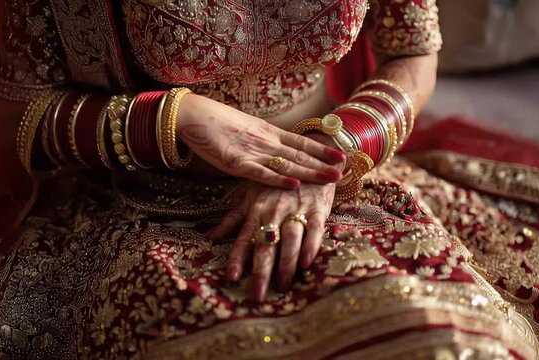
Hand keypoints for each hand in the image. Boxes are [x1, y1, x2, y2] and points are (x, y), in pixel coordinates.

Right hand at [177, 94, 345, 188]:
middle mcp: (265, 142)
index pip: (301, 142)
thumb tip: (277, 151)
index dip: (322, 149)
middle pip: (300, 155)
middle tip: (345, 172)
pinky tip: (294, 185)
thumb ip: (263, 141)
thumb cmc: (217, 122)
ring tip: (331, 179)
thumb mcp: (246, 129)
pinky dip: (277, 180)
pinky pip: (260, 174)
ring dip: (310, 173)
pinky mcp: (236, 162)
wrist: (194, 115)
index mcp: (268, 132)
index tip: (342, 155)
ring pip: (286, 165)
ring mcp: (252, 152)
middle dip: (323, 165)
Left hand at [208, 181, 335, 301]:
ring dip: (285, 263)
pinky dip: (310, 246)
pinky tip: (306, 262)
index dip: (237, 258)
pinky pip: (314, 230)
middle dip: (261, 270)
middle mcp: (274, 212)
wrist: (309, 161)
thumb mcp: (250, 196)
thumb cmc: (276, 183)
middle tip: (257, 294)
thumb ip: (232, 219)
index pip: (244, 238)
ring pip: (289, 239)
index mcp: (256, 211)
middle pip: (266, 245)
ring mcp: (296, 210)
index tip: (231, 277)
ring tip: (282, 285)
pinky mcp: (317, 210)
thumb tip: (209, 237)